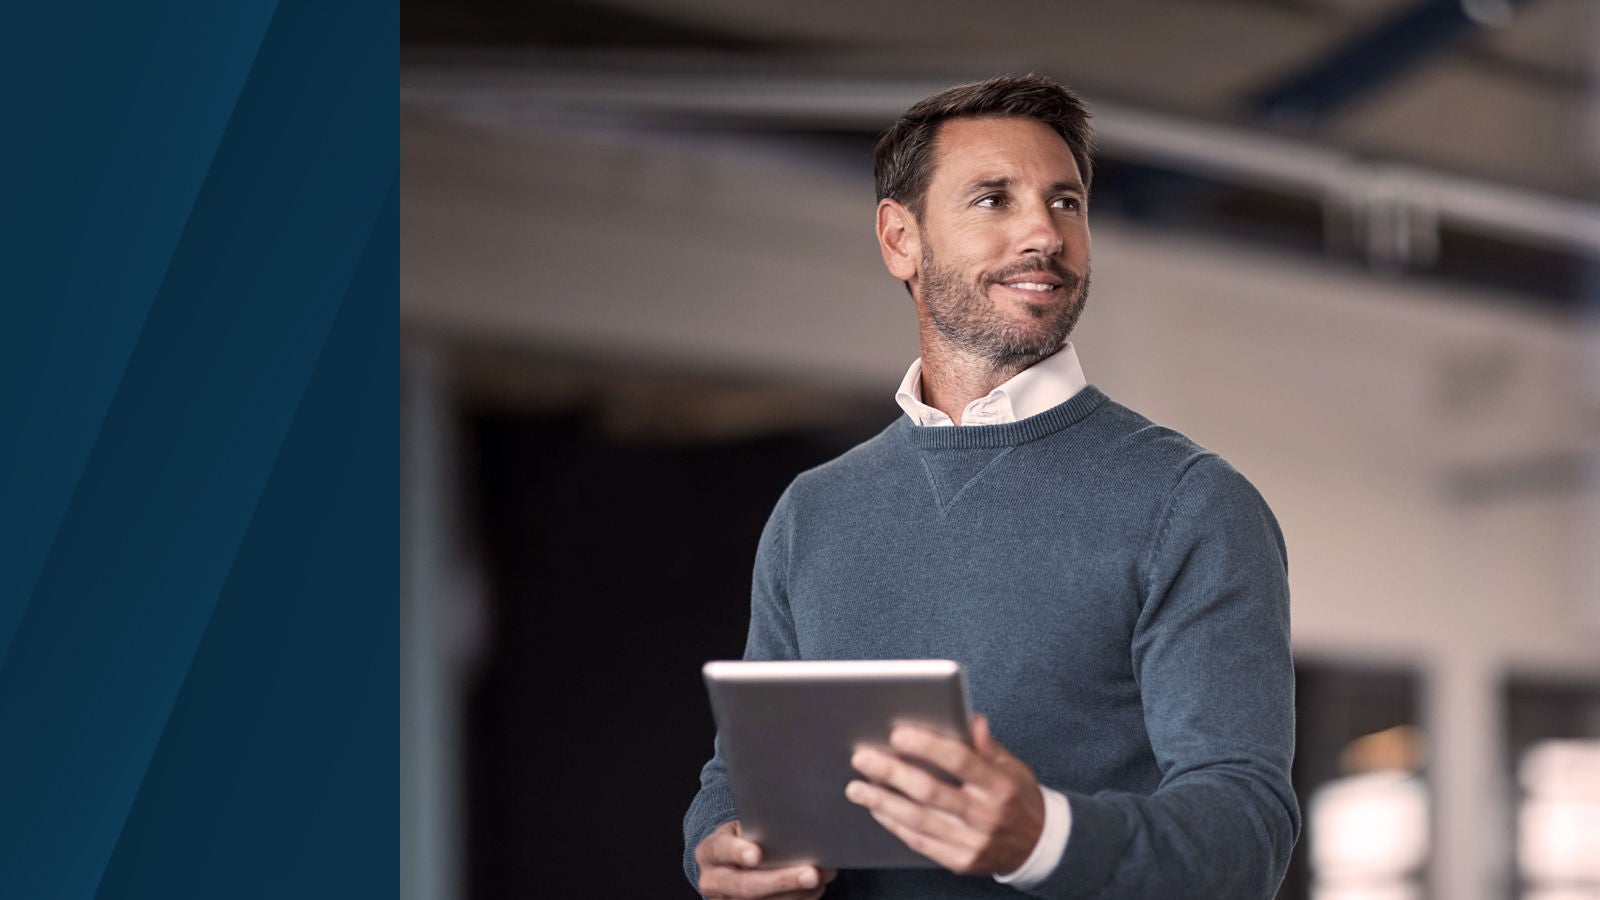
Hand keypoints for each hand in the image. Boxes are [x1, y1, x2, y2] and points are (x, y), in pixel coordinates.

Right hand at [693, 820, 835, 898]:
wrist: (730, 863)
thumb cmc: (742, 839)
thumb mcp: (741, 829)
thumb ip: (757, 829)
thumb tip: (794, 828)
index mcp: (709, 853)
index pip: (720, 850)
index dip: (738, 852)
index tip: (757, 854)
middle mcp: (712, 882)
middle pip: (744, 887)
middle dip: (780, 881)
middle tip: (810, 874)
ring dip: (796, 894)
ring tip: (822, 878)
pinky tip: (815, 890)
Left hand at [844, 713, 1043, 874]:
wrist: (1036, 846)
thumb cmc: (1018, 798)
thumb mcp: (1013, 767)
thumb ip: (987, 745)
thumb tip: (971, 718)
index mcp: (1000, 785)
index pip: (960, 761)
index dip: (927, 746)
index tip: (897, 734)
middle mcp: (986, 815)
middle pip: (931, 791)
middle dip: (892, 773)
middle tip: (863, 759)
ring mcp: (972, 842)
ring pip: (918, 820)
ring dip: (883, 802)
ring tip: (857, 787)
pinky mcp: (960, 861)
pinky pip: (920, 842)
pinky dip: (895, 825)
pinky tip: (877, 809)